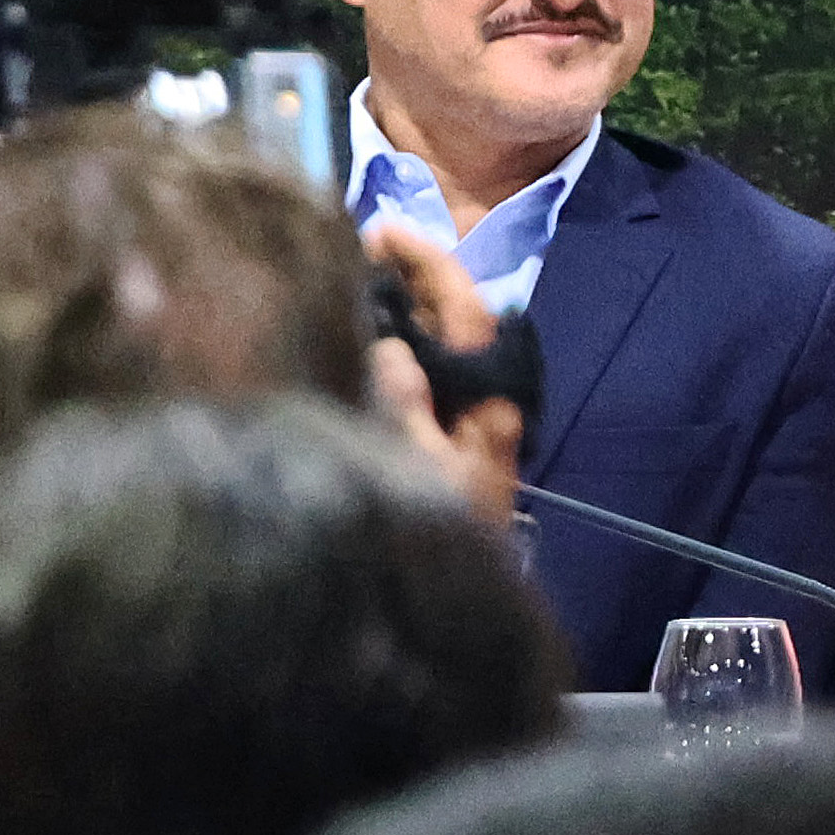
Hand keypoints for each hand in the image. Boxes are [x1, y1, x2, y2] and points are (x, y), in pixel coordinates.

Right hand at [361, 222, 523, 529]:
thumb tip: (388, 347)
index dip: (428, 264)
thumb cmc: (445, 537)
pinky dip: (388, 340)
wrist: (460, 603)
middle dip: (408, 273)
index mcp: (487, 398)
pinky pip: (415, 369)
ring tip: (347, 272)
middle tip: (355, 241)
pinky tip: (353, 330)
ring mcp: (460, 413)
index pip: (465, 310)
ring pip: (434, 340)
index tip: (384, 231)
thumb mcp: (421, 474)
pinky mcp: (439, 432)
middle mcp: (480, 396)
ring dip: (395, 303)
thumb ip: (406, 409)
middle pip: (451, 315)